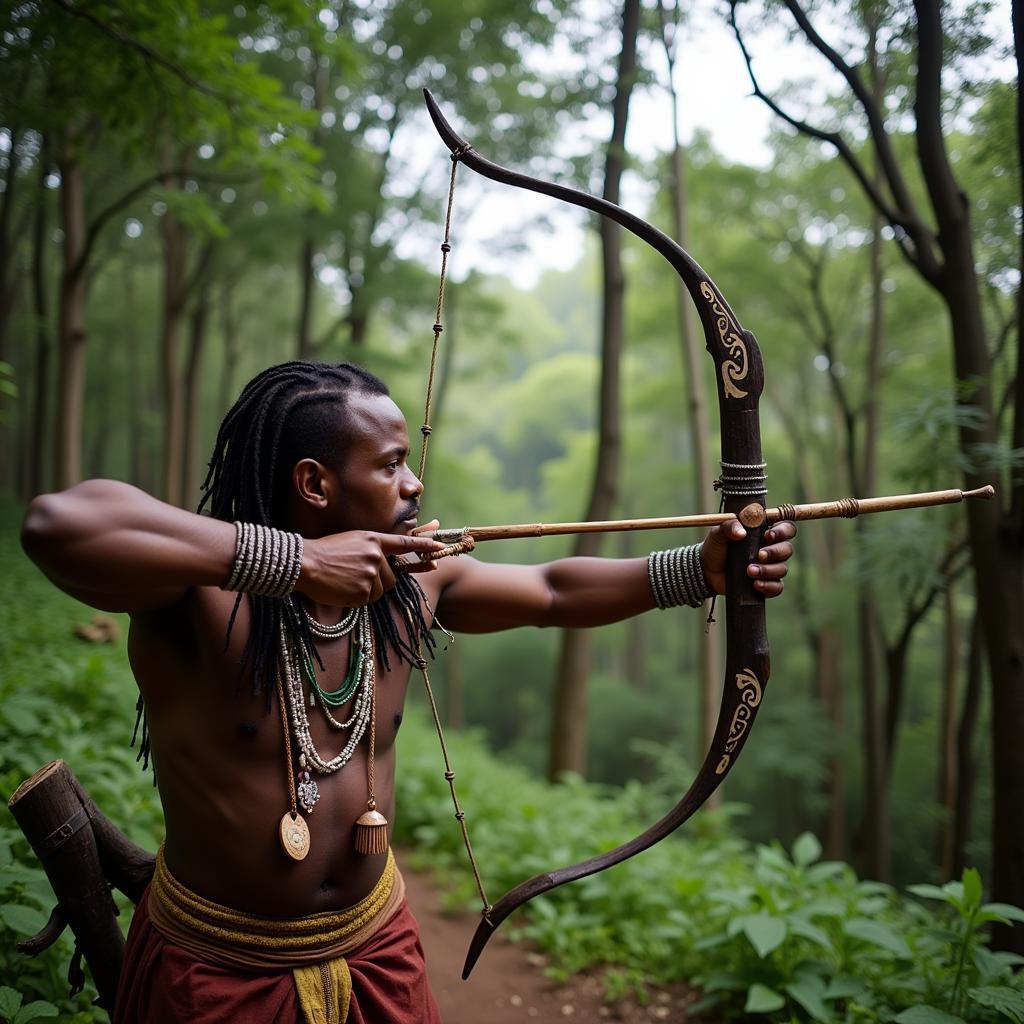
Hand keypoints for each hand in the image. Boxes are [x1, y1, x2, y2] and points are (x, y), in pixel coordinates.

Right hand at [299, 530, 444, 605]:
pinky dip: (356, 599)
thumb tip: (394, 557)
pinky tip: (341, 588)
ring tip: (345, 580)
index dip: (424, 546)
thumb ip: (374, 547)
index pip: (405, 544)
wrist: (303, 563)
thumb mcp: (352, 541)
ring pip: (381, 591)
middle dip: (379, 581)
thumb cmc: (325, 551)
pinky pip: (367, 601)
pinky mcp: (362, 591)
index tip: (439, 548)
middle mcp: (376, 555)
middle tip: (355, 574)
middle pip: (392, 578)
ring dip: (367, 590)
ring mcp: (370, 574)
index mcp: (374, 539)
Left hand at [700, 519, 795, 597]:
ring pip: (782, 569)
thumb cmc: (716, 547)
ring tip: (749, 571)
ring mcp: (770, 567)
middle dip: (775, 552)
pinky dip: (769, 586)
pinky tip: (755, 585)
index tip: (768, 536)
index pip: (786, 528)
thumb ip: (728, 526)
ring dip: (768, 570)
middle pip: (787, 549)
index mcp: (764, 533)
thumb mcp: (718, 533)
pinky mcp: (766, 583)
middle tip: (759, 555)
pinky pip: (777, 587)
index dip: (783, 531)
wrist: (706, 570)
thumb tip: (741, 532)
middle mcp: (771, 549)